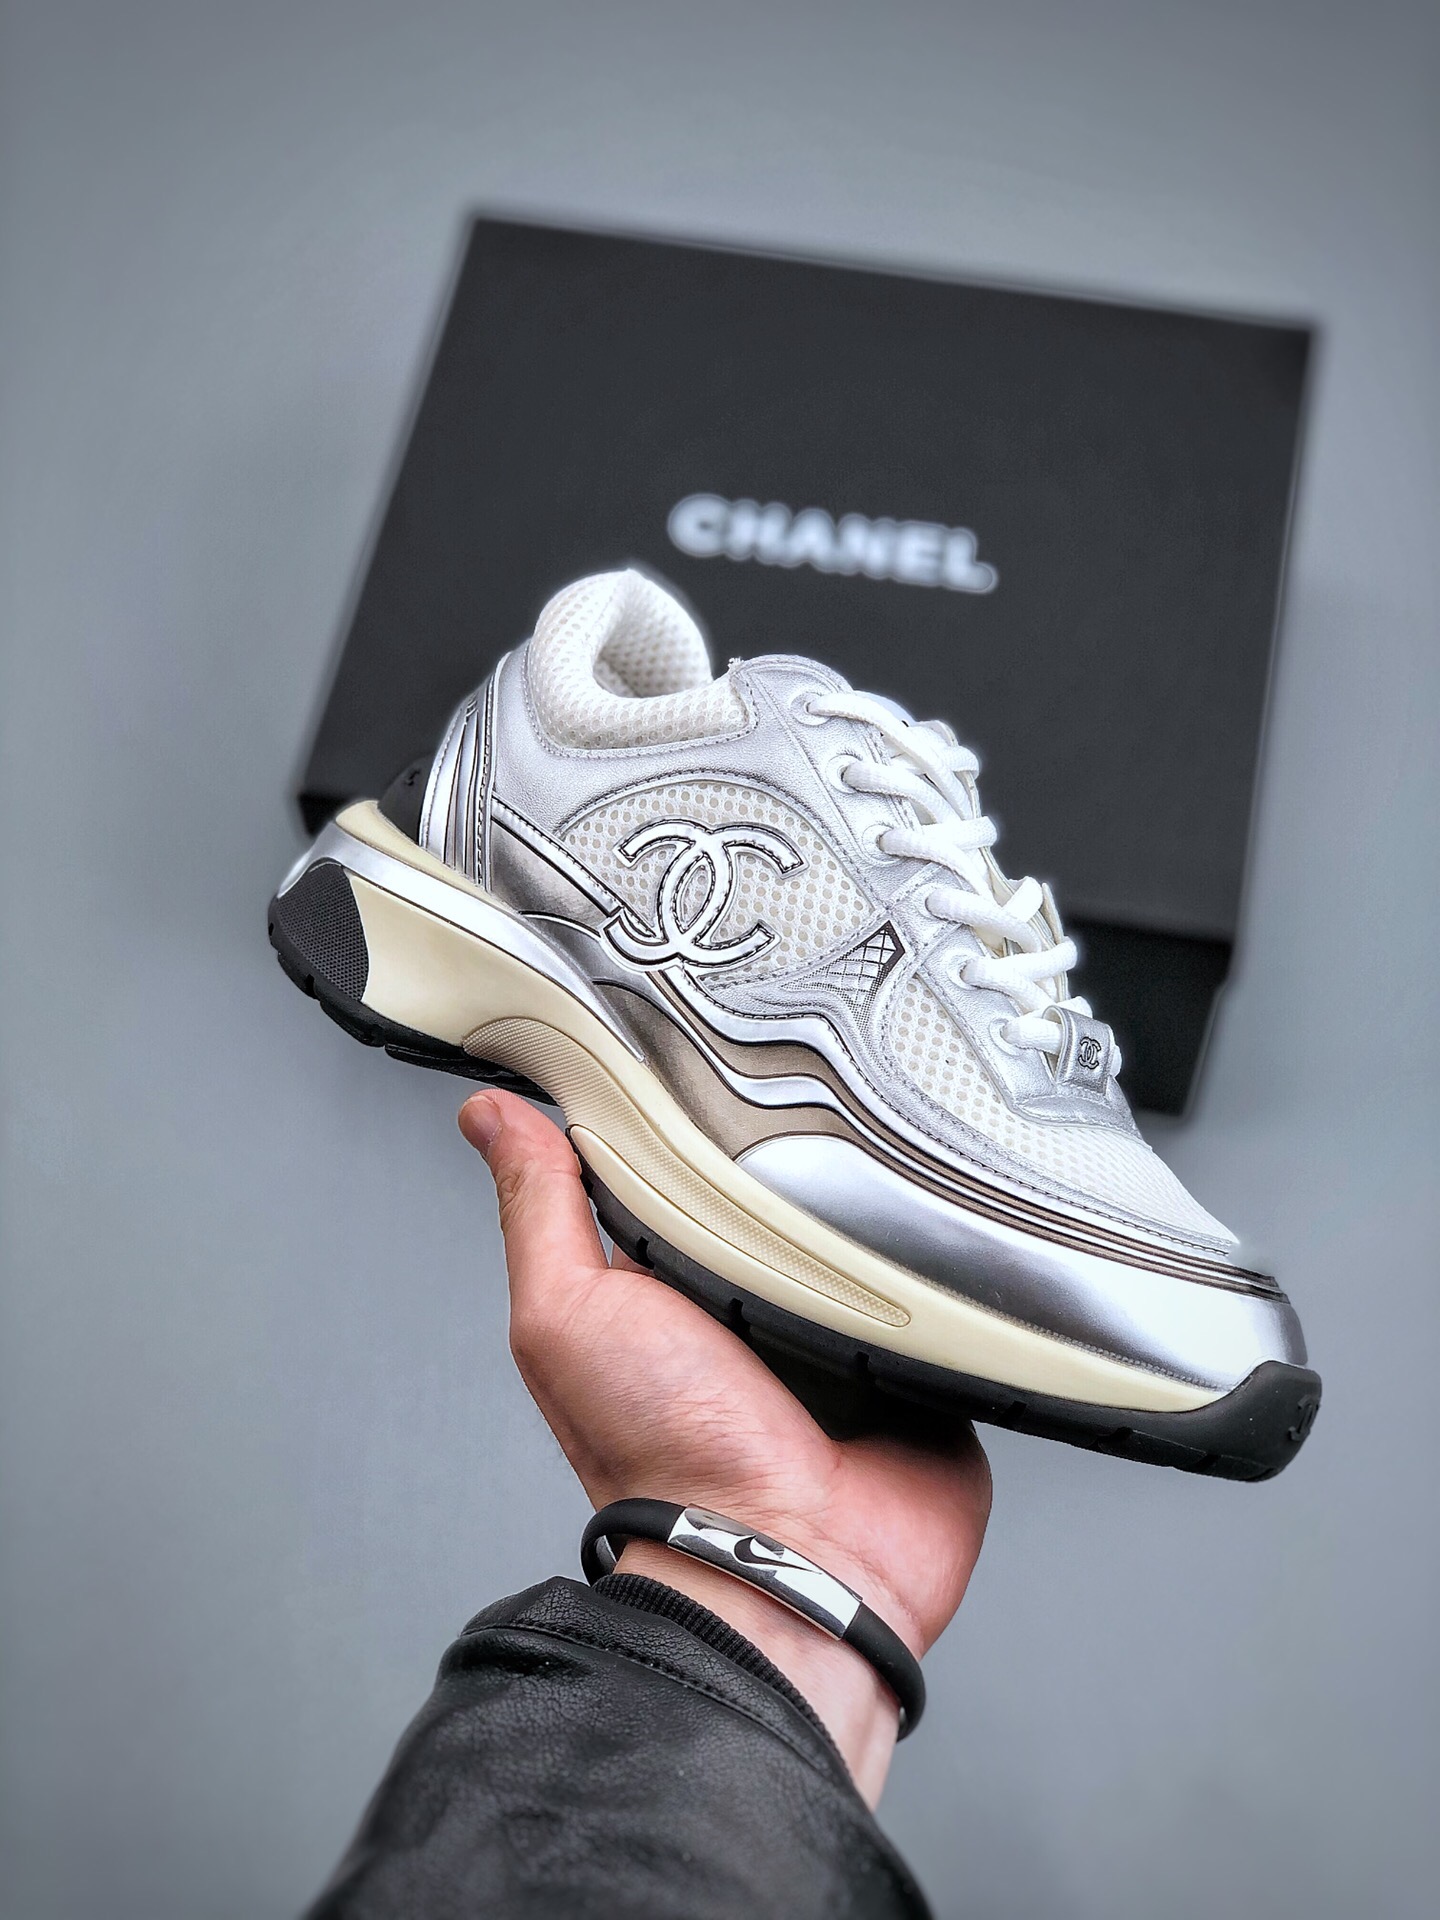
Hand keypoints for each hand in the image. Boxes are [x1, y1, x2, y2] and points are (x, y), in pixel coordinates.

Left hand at [459, 1089, 991, 1802]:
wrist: (785, 1562)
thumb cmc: (662, 1455)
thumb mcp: (569, 1314)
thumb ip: (539, 1212)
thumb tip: (489, 1116)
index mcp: (670, 1284)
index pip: (682, 1166)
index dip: (688, 1111)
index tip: (704, 1043)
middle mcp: (756, 1305)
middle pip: (786, 1187)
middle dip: (801, 1143)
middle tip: (817, 1093)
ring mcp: (845, 1331)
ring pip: (873, 1226)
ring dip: (884, 1196)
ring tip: (889, 1151)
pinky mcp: (922, 1357)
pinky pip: (950, 1285)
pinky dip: (950, 1258)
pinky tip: (949, 1219)